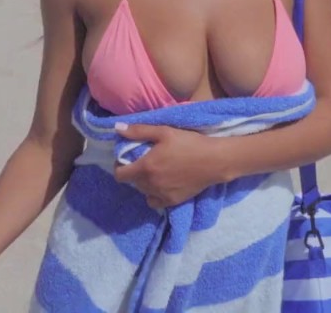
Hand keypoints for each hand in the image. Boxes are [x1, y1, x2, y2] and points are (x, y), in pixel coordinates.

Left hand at [113, 124, 227, 207]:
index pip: (120, 175)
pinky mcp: (173, 201)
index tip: (127, 159)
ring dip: (144, 182)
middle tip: (145, 161)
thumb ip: (139, 131)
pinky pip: (154, 201)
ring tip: (156, 171)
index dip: (120, 166)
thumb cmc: (189, 143)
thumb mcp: (164, 132)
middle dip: (134, 172)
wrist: (214, 160)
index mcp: (145, 167)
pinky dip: (154, 194)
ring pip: (143, 191)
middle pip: (132, 182)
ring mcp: (161, 195)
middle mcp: (150, 184)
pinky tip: (162, 184)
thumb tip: (117, 129)